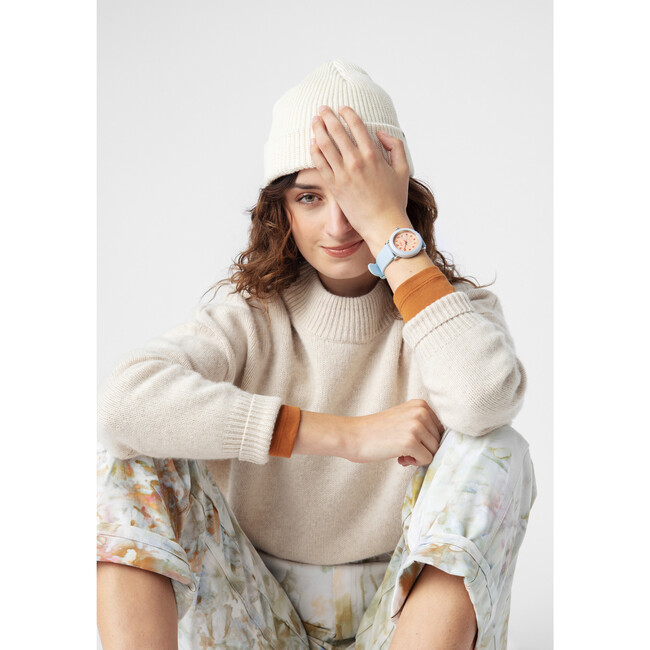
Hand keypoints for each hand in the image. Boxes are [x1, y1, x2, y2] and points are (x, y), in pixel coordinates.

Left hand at [310, 105, 411, 246]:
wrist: (383, 224)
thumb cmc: (395, 199)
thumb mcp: (403, 170)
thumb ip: (396, 146)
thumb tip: (381, 133)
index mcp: (373, 155)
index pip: (356, 126)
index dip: (347, 113)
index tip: (342, 108)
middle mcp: (356, 162)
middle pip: (337, 132)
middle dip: (328, 117)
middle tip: (322, 109)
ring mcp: (343, 174)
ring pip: (325, 145)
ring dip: (318, 130)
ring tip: (314, 121)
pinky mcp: (334, 186)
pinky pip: (320, 164)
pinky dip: (314, 151)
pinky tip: (312, 143)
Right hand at [343, 399, 444, 466]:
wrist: (353, 436)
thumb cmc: (377, 431)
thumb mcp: (403, 417)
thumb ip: (423, 424)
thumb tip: (442, 444)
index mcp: (421, 404)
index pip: (440, 430)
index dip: (426, 440)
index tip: (408, 440)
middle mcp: (421, 412)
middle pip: (438, 441)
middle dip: (423, 449)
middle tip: (402, 448)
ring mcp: (416, 426)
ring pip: (434, 451)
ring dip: (419, 456)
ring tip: (400, 451)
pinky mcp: (410, 441)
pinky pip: (426, 460)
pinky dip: (414, 463)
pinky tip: (399, 457)